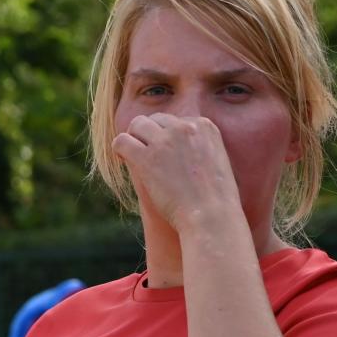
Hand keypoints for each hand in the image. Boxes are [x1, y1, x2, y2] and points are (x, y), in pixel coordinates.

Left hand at [112, 113, 241, 231]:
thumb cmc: (216, 200)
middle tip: (146, 154)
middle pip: (156, 119)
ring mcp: (165, 141)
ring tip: (134, 156)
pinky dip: (119, 148)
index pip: (176, 120)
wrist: (211, 216)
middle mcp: (185, 127)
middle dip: (149, 135)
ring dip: (134, 139)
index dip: (167, 136)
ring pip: (137, 124)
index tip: (165, 154)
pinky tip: (123, 158)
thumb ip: (201, 148)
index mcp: (204, 126)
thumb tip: (184, 149)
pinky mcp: (147, 157)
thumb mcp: (217, 162)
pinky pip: (122, 141)